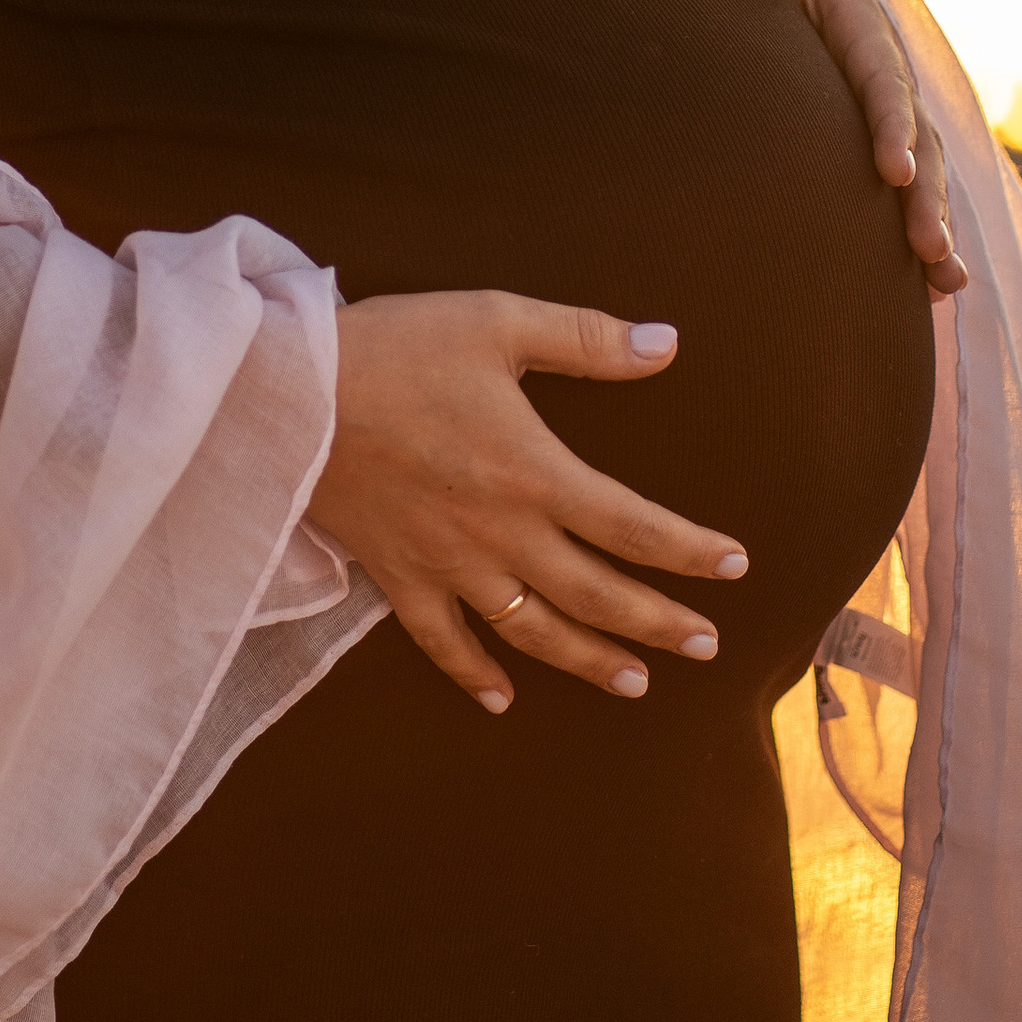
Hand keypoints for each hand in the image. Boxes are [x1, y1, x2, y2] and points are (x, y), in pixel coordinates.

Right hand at [310, 293, 747, 713]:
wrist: (286, 392)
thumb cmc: (394, 348)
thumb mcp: (497, 321)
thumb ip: (587, 338)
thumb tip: (667, 345)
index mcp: (534, 474)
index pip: (634, 527)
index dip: (690, 551)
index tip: (735, 566)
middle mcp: (500, 534)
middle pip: (596, 594)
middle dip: (658, 623)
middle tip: (705, 646)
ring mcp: (447, 564)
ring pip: (532, 631)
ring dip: (587, 660)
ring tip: (633, 683)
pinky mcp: (396, 576)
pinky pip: (441, 642)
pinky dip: (473, 674)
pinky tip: (501, 699)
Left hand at [732, 0, 966, 294]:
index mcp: (861, 24)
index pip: (881, 80)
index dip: (892, 125)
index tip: (893, 173)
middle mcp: (884, 71)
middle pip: (916, 139)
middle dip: (926, 197)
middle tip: (929, 252)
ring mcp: (881, 107)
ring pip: (919, 171)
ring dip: (932, 225)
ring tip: (944, 285)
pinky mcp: (868, 134)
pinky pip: (900, 184)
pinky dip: (914, 231)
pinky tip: (927, 291)